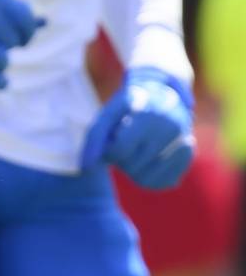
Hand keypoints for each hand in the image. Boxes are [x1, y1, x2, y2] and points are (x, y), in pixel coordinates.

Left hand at [81, 68, 193, 189]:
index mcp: (149, 114)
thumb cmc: (130, 106)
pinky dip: (151, 178)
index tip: (112, 143)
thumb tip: (86, 168)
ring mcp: (184, 142)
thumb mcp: (109, 113)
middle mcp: (171, 128)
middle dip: (121, 161)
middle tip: (125, 145)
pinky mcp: (188, 156)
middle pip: (133, 167)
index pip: (120, 151)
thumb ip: (95, 138)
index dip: (110, 152)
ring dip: (133, 171)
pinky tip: (147, 162)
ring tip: (135, 152)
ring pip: (147, 180)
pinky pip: (165, 183)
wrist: (163, 92)